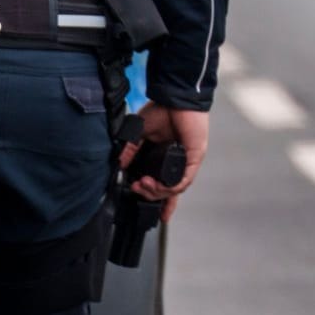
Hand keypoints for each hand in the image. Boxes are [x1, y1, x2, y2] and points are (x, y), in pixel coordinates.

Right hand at [118, 102, 208, 221]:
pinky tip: (159, 187)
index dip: (161, 202)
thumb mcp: (141, 132)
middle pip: (168, 191)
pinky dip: (171, 187)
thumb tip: (120, 164)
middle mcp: (179, 162)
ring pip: (174, 189)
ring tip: (143, 186)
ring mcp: (188, 161)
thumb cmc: (163, 110)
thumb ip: (131, 149)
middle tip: (137, 188)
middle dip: (150, 196)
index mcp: (166, 158)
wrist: (176, 96)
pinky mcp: (194, 157)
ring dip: (157, 192)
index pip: (165, 185)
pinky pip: (184, 179)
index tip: (157, 218)